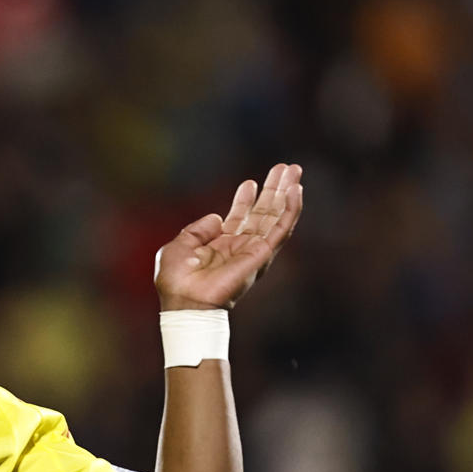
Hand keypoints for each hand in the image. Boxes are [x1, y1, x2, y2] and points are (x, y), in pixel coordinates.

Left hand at [154, 163, 302, 310]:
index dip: (245, 200)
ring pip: (276, 217)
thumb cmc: (176, 281)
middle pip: (262, 214)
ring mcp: (253, 251)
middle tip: (285, 169)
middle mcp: (240, 248)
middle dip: (273, 191)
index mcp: (220, 246)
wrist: (186, 302)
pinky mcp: (263, 255)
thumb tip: (217, 218)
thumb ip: (197, 230)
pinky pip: (282, 229)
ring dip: (286, 193)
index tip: (249, 183)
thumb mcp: (179, 246)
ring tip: (293, 170)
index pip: (239, 219)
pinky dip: (290, 210)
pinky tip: (296, 191)